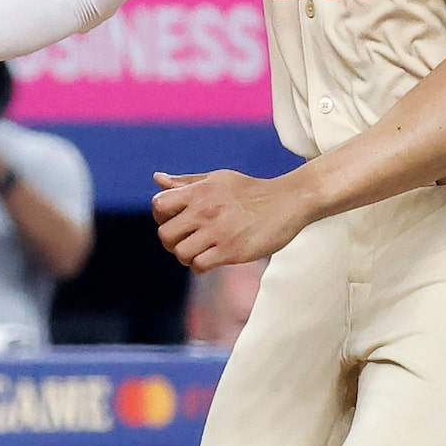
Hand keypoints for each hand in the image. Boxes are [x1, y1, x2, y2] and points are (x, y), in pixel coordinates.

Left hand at [152, 169, 316, 267]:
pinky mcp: (231, 250)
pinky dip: (200, 267)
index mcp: (200, 191)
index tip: (177, 221)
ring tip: (200, 252)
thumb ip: (187, 182)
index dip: (161, 217)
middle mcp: (205, 210)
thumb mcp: (218, 179)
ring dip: (186, 256)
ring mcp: (218, 231)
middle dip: (172, 242)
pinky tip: (211, 260)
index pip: (159, 205)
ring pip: (180, 253)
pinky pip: (199, 265)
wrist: (288, 202)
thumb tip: (157, 179)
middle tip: (187, 241)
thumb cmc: (250, 191)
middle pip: (165, 234)